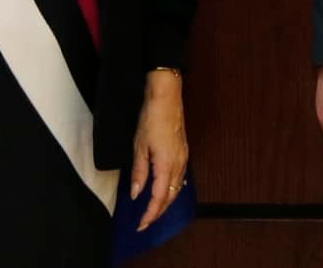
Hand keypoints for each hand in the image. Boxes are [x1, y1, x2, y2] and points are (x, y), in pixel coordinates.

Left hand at [129, 69, 189, 231]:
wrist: (167, 97)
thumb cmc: (150, 119)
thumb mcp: (139, 146)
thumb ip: (140, 173)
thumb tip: (137, 194)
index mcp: (166, 165)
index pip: (159, 198)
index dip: (151, 214)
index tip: (141, 225)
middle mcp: (179, 165)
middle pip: (171, 197)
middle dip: (158, 212)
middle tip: (145, 223)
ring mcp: (184, 158)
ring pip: (177, 189)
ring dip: (166, 202)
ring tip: (153, 211)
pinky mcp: (184, 152)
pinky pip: (180, 178)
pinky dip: (172, 190)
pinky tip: (166, 191)